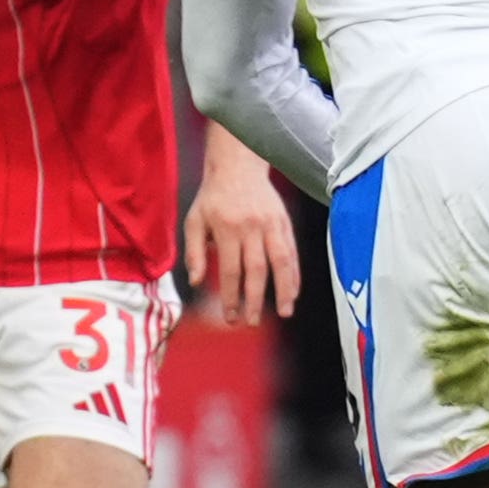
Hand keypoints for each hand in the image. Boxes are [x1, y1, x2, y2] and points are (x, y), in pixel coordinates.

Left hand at [182, 124, 302, 324]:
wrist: (238, 165)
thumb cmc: (212, 197)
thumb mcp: (194, 220)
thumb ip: (193, 251)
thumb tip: (195, 282)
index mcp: (226, 228)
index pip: (229, 270)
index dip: (230, 296)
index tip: (230, 316)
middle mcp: (251, 227)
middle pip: (256, 270)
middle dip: (254, 299)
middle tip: (250, 322)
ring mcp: (270, 224)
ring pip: (280, 261)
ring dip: (284, 290)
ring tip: (284, 313)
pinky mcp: (284, 222)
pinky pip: (292, 251)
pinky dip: (294, 273)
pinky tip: (293, 292)